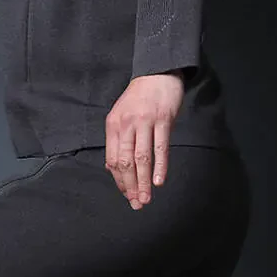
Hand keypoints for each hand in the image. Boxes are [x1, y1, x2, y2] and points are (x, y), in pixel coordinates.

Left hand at [105, 73, 185, 206]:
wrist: (157, 72)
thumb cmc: (139, 97)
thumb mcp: (121, 116)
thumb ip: (117, 140)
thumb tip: (113, 167)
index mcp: (113, 125)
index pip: (113, 160)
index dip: (119, 181)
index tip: (126, 195)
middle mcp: (126, 125)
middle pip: (126, 162)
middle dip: (130, 186)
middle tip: (136, 204)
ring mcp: (145, 122)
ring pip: (142, 158)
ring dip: (143, 182)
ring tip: (146, 198)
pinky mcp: (163, 120)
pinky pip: (160, 147)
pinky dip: (159, 166)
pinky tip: (158, 181)